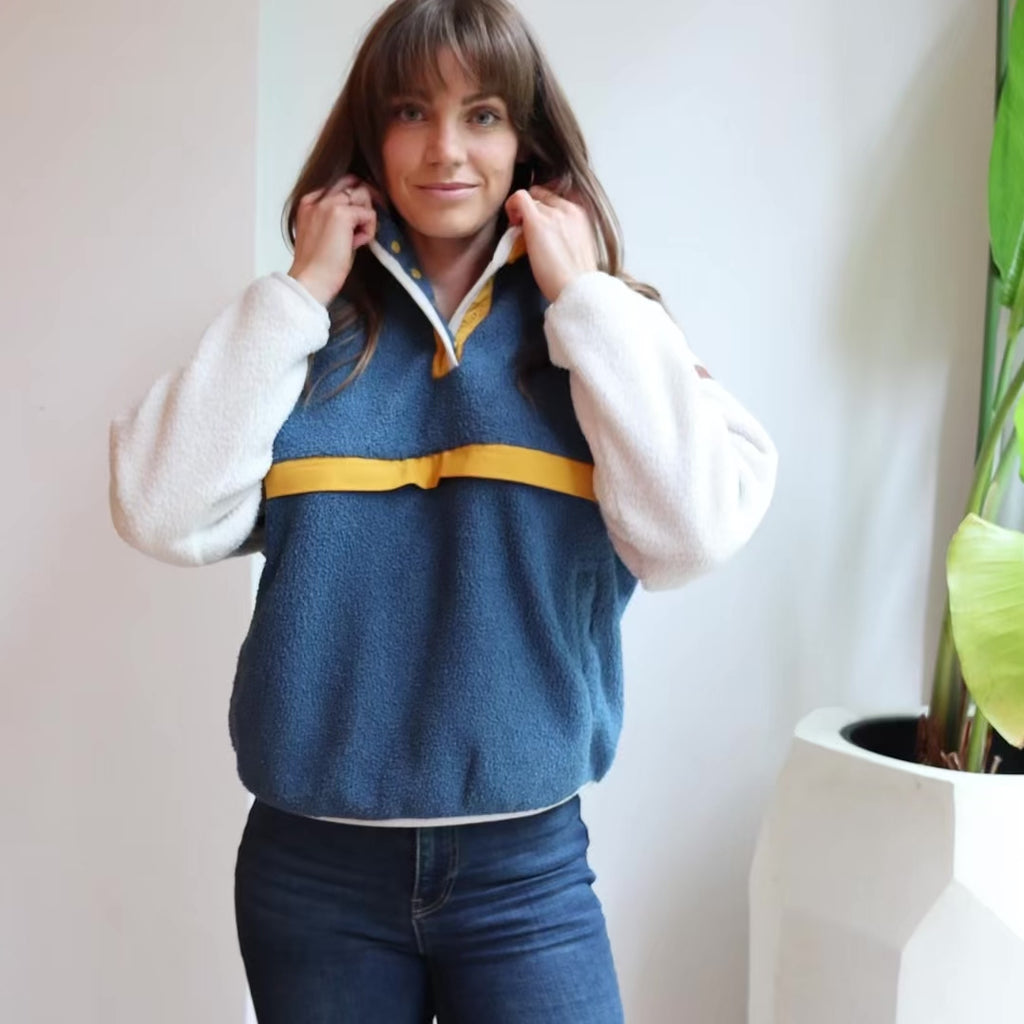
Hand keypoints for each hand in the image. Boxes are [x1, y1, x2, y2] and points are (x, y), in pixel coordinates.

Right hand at [288, 175, 380, 305]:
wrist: (310, 280)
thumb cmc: (318, 266)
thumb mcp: (323, 235)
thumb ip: (335, 220)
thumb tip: (360, 217)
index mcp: (308, 203)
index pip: (338, 186)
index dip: (353, 203)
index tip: (356, 223)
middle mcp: (317, 199)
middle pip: (352, 184)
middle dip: (364, 204)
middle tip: (364, 226)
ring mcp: (328, 204)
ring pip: (363, 195)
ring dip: (365, 218)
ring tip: (355, 241)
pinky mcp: (342, 214)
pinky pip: (369, 213)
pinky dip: (368, 231)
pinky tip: (356, 245)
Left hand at [504, 185, 598, 302]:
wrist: (578, 288)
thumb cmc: (576, 279)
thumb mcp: (577, 249)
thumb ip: (566, 235)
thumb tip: (548, 236)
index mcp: (579, 215)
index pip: (556, 200)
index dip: (543, 210)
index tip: (537, 227)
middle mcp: (568, 209)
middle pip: (542, 198)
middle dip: (533, 211)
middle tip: (525, 230)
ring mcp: (553, 214)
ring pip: (531, 200)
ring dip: (523, 214)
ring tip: (520, 234)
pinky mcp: (537, 222)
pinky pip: (519, 198)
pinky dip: (511, 205)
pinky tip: (512, 223)